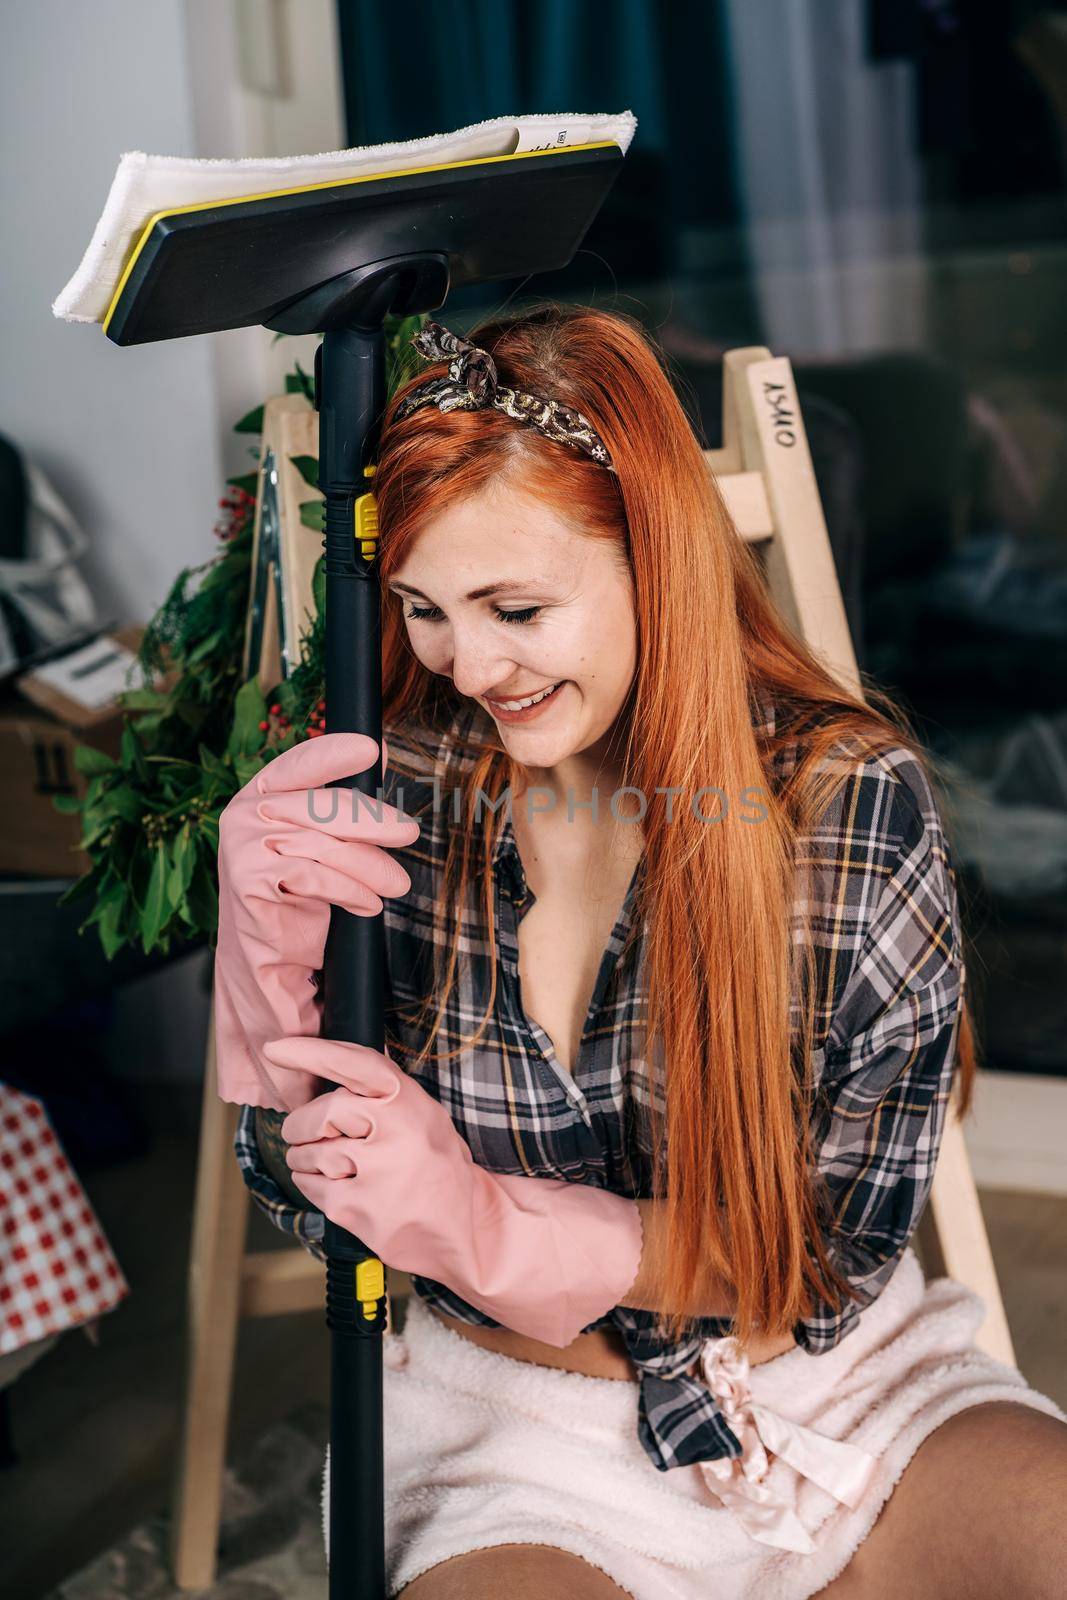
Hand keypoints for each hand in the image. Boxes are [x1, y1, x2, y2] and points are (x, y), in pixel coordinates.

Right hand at [213, 733, 419, 1110]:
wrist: (270, 965)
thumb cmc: (301, 899)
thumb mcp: (328, 843)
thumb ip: (344, 801)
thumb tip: (379, 753)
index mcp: (263, 793)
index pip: (300, 762)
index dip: (335, 752)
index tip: (371, 747)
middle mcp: (245, 813)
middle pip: (322, 804)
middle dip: (374, 819)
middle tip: (410, 833)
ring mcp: (242, 846)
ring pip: (324, 842)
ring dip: (370, 866)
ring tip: (394, 886)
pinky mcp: (247, 881)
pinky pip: (314, 874)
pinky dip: (349, 890)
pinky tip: (366, 905)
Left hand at [267, 1034, 644, 1347]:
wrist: (464, 1230)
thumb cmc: (436, 1167)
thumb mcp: (424, 1117)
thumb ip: (383, 1094)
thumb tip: (323, 1068)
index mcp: (410, 1103)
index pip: (355, 1064)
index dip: (312, 1052)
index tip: (276, 1048)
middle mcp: (395, 1132)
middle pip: (323, 1112)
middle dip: (303, 1124)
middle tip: (304, 1132)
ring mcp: (376, 1172)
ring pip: (308, 1152)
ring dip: (305, 1158)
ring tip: (331, 1166)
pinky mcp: (357, 1210)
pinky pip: (309, 1186)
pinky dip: (311, 1185)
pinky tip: (337, 1189)